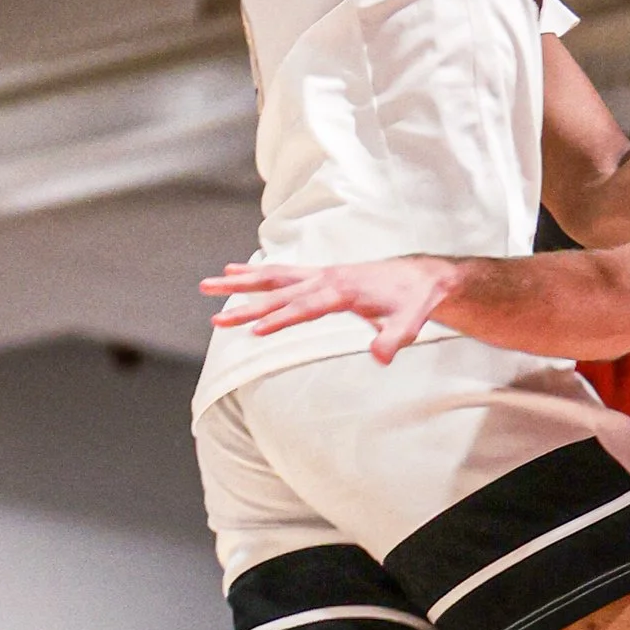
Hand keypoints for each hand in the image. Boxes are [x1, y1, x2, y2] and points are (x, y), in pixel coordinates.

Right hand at [201, 253, 457, 360]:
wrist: (422, 276)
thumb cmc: (414, 300)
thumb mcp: (411, 321)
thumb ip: (395, 338)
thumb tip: (379, 357)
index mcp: (343, 290)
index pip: (305, 308)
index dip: (281, 319)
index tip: (255, 331)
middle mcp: (326, 278)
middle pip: (279, 292)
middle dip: (245, 305)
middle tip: (215, 315)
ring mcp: (321, 274)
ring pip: (273, 277)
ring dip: (240, 282)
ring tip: (207, 284)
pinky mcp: (320, 275)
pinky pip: (282, 273)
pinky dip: (257, 272)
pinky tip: (234, 272)